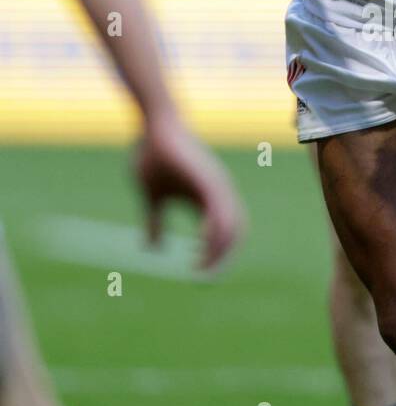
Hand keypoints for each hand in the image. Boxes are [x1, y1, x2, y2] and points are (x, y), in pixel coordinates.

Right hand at [133, 109, 245, 270]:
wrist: (154, 128)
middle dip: (222, 258)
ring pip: (230, 226)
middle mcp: (218, 195)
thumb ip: (154, 222)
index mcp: (207, 200)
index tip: (199, 274)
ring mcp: (216, 188)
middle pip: (233, 234)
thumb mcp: (152, 197)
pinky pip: (220, 211)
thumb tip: (152, 249)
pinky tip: (204, 245)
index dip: (215, 255)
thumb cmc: (154, 158)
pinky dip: (215, 231)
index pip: (222, 234)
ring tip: (204, 267)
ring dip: (219, 250)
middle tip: (205, 278)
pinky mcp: (209, 181)